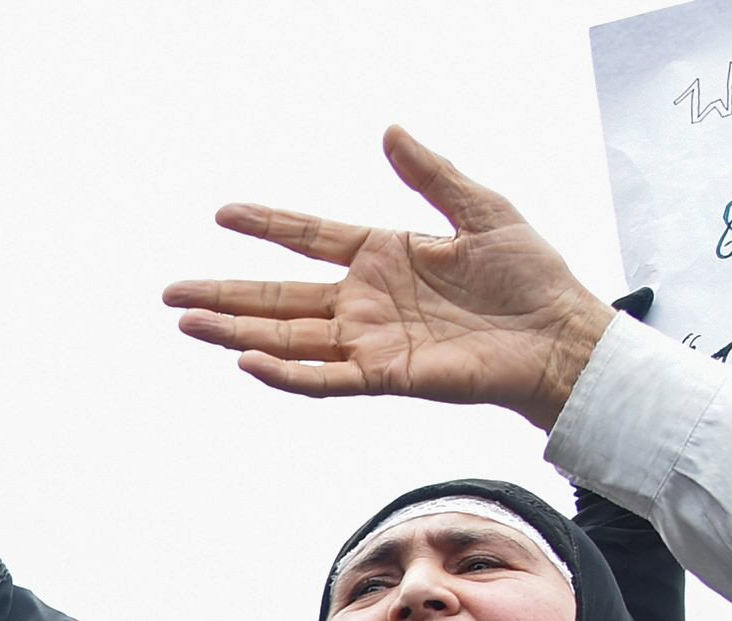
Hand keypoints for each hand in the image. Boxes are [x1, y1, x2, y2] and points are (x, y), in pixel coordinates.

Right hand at [163, 127, 612, 428]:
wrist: (560, 335)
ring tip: (187, 322)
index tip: (222, 213)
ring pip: (286, 338)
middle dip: (224, 294)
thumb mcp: (480, 206)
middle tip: (172, 292)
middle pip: (279, 297)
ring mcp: (371, 342)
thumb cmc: (530, 274)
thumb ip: (430, 174)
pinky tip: (246, 359)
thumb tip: (390, 131)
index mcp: (383, 257)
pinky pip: (324, 378)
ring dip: (235, 331)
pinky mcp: (386, 376)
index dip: (266, 225)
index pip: (308, 239)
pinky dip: (284, 373)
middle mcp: (365, 302)